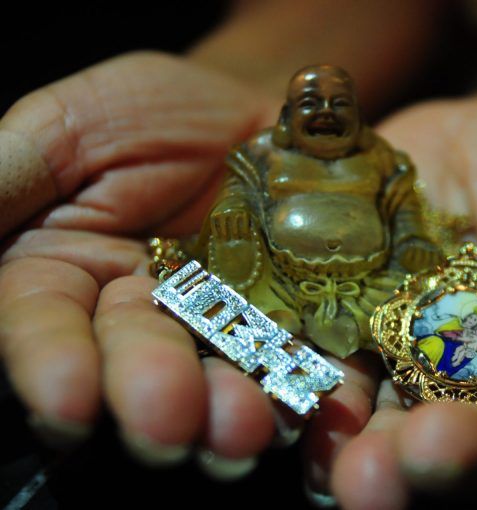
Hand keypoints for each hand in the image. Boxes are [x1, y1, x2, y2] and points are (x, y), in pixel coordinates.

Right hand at [0, 51, 337, 477]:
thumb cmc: (157, 112)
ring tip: (244, 427)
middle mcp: (140, 314)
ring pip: (216, 374)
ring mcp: (220, 324)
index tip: (69, 400)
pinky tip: (304, 408)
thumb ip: (11, 177)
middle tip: (168, 421)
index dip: (54, 364)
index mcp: (67, 271)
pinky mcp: (290, 324)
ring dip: (225, 408)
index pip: (47, 326)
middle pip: (136, 362)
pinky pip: (295, 360)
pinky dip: (299, 385)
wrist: (258, 112)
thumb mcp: (70, 127)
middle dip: (149, 392)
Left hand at [315, 97, 476, 507]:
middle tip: (427, 460)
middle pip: (465, 441)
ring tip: (358, 473)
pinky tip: (293, 417)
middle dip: (447, 458)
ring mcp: (401, 363)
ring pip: (386, 426)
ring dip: (370, 456)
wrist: (469, 134)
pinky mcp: (339, 333)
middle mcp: (476, 385)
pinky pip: (322, 374)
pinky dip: (308, 402)